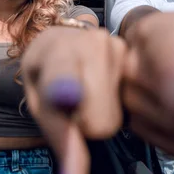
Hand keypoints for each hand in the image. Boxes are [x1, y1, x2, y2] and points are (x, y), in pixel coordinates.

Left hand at [21, 27, 127, 173]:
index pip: (65, 79)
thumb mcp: (38, 102)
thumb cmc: (47, 72)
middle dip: (85, 123)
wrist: (65, 37)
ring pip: (116, 117)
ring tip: (88, 89)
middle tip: (73, 102)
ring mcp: (119, 46)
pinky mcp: (135, 55)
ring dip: (101, 113)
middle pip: (101, 122)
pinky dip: (114, 102)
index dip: (69, 89)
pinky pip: (129, 105)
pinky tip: (103, 84)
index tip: (68, 95)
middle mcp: (92, 42)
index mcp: (57, 52)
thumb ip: (60, 136)